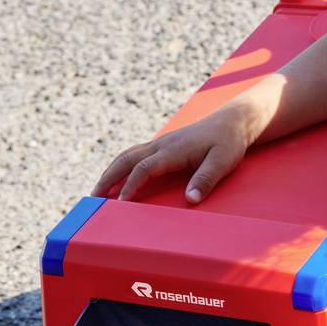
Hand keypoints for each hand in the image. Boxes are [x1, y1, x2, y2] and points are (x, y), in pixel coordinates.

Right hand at [92, 102, 255, 202]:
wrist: (233, 120)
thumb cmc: (229, 142)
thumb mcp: (223, 161)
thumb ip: (206, 179)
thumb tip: (190, 200)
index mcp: (173, 149)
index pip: (144, 169)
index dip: (130, 187)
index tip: (120, 205)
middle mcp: (161, 144)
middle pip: (125, 160)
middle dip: (107, 179)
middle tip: (93, 199)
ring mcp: (160, 143)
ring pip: (127, 155)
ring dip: (110, 172)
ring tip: (98, 192)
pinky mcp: (163, 145)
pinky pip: (135, 155)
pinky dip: (121, 167)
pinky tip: (117, 179)